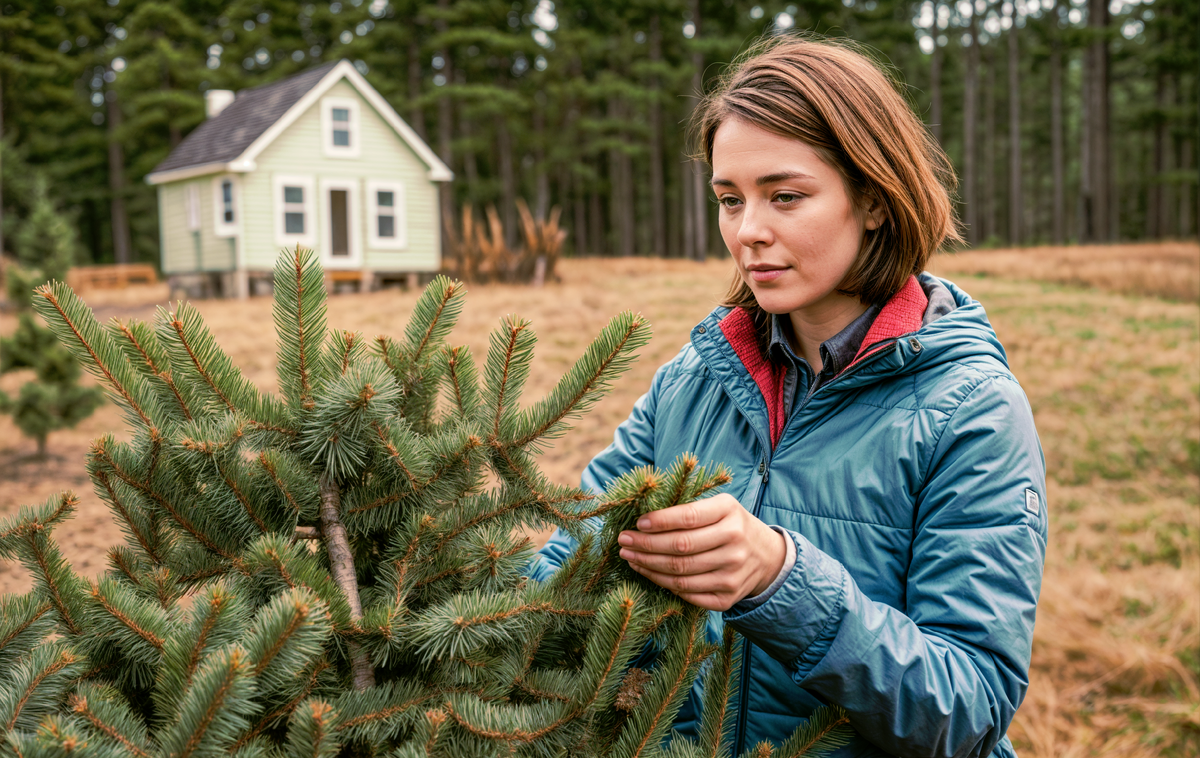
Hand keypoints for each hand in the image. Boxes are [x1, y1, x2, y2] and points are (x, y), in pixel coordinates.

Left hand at [617, 494, 787, 610]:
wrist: (767, 557)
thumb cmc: (732, 526)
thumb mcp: (720, 507)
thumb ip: (689, 509)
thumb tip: (644, 520)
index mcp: (730, 512)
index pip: (688, 517)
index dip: (659, 521)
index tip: (637, 524)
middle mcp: (734, 542)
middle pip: (680, 548)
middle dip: (646, 545)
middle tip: (624, 542)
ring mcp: (732, 573)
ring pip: (680, 574)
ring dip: (648, 566)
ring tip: (631, 558)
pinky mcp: (728, 597)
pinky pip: (688, 593)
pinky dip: (664, 584)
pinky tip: (649, 574)